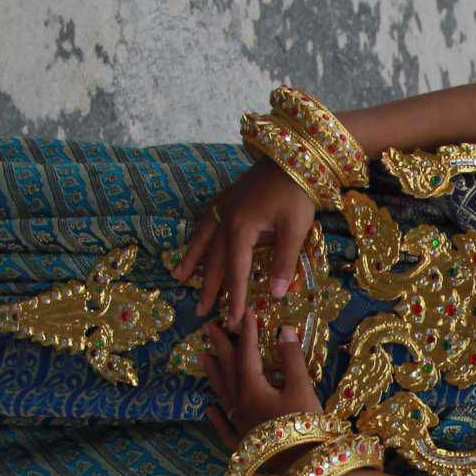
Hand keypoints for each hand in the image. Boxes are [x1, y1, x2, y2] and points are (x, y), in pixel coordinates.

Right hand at [173, 161, 316, 325]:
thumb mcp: (296, 229)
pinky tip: (196, 240)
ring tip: (179, 277)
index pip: (236, 273)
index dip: (236, 298)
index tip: (234, 321)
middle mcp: (225, 219)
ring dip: (192, 260)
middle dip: (209, 288)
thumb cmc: (297, 192)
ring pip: (203, 239)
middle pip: (214, 261)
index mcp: (240, 229)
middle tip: (201, 311)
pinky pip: (206, 220)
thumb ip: (284, 263)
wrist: (294, 155)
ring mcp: (223, 206)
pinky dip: (199, 234)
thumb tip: (277, 295)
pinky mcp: (227, 196)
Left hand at [187, 310, 322, 447]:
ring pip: (222, 394)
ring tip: (202, 357)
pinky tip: (210, 409)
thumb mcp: (302, 389)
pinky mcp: (242, 444)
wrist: (302, 468)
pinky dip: (216, 416)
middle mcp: (240, 404)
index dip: (247, 331)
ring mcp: (239, 425)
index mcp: (253, 389)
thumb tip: (283, 329)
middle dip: (220, 346)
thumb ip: (291, 359)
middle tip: (208, 327)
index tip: (247, 312)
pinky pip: (224, 427)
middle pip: (228, 370)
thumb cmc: (305, 427)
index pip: (247, 353)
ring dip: (212, 374)